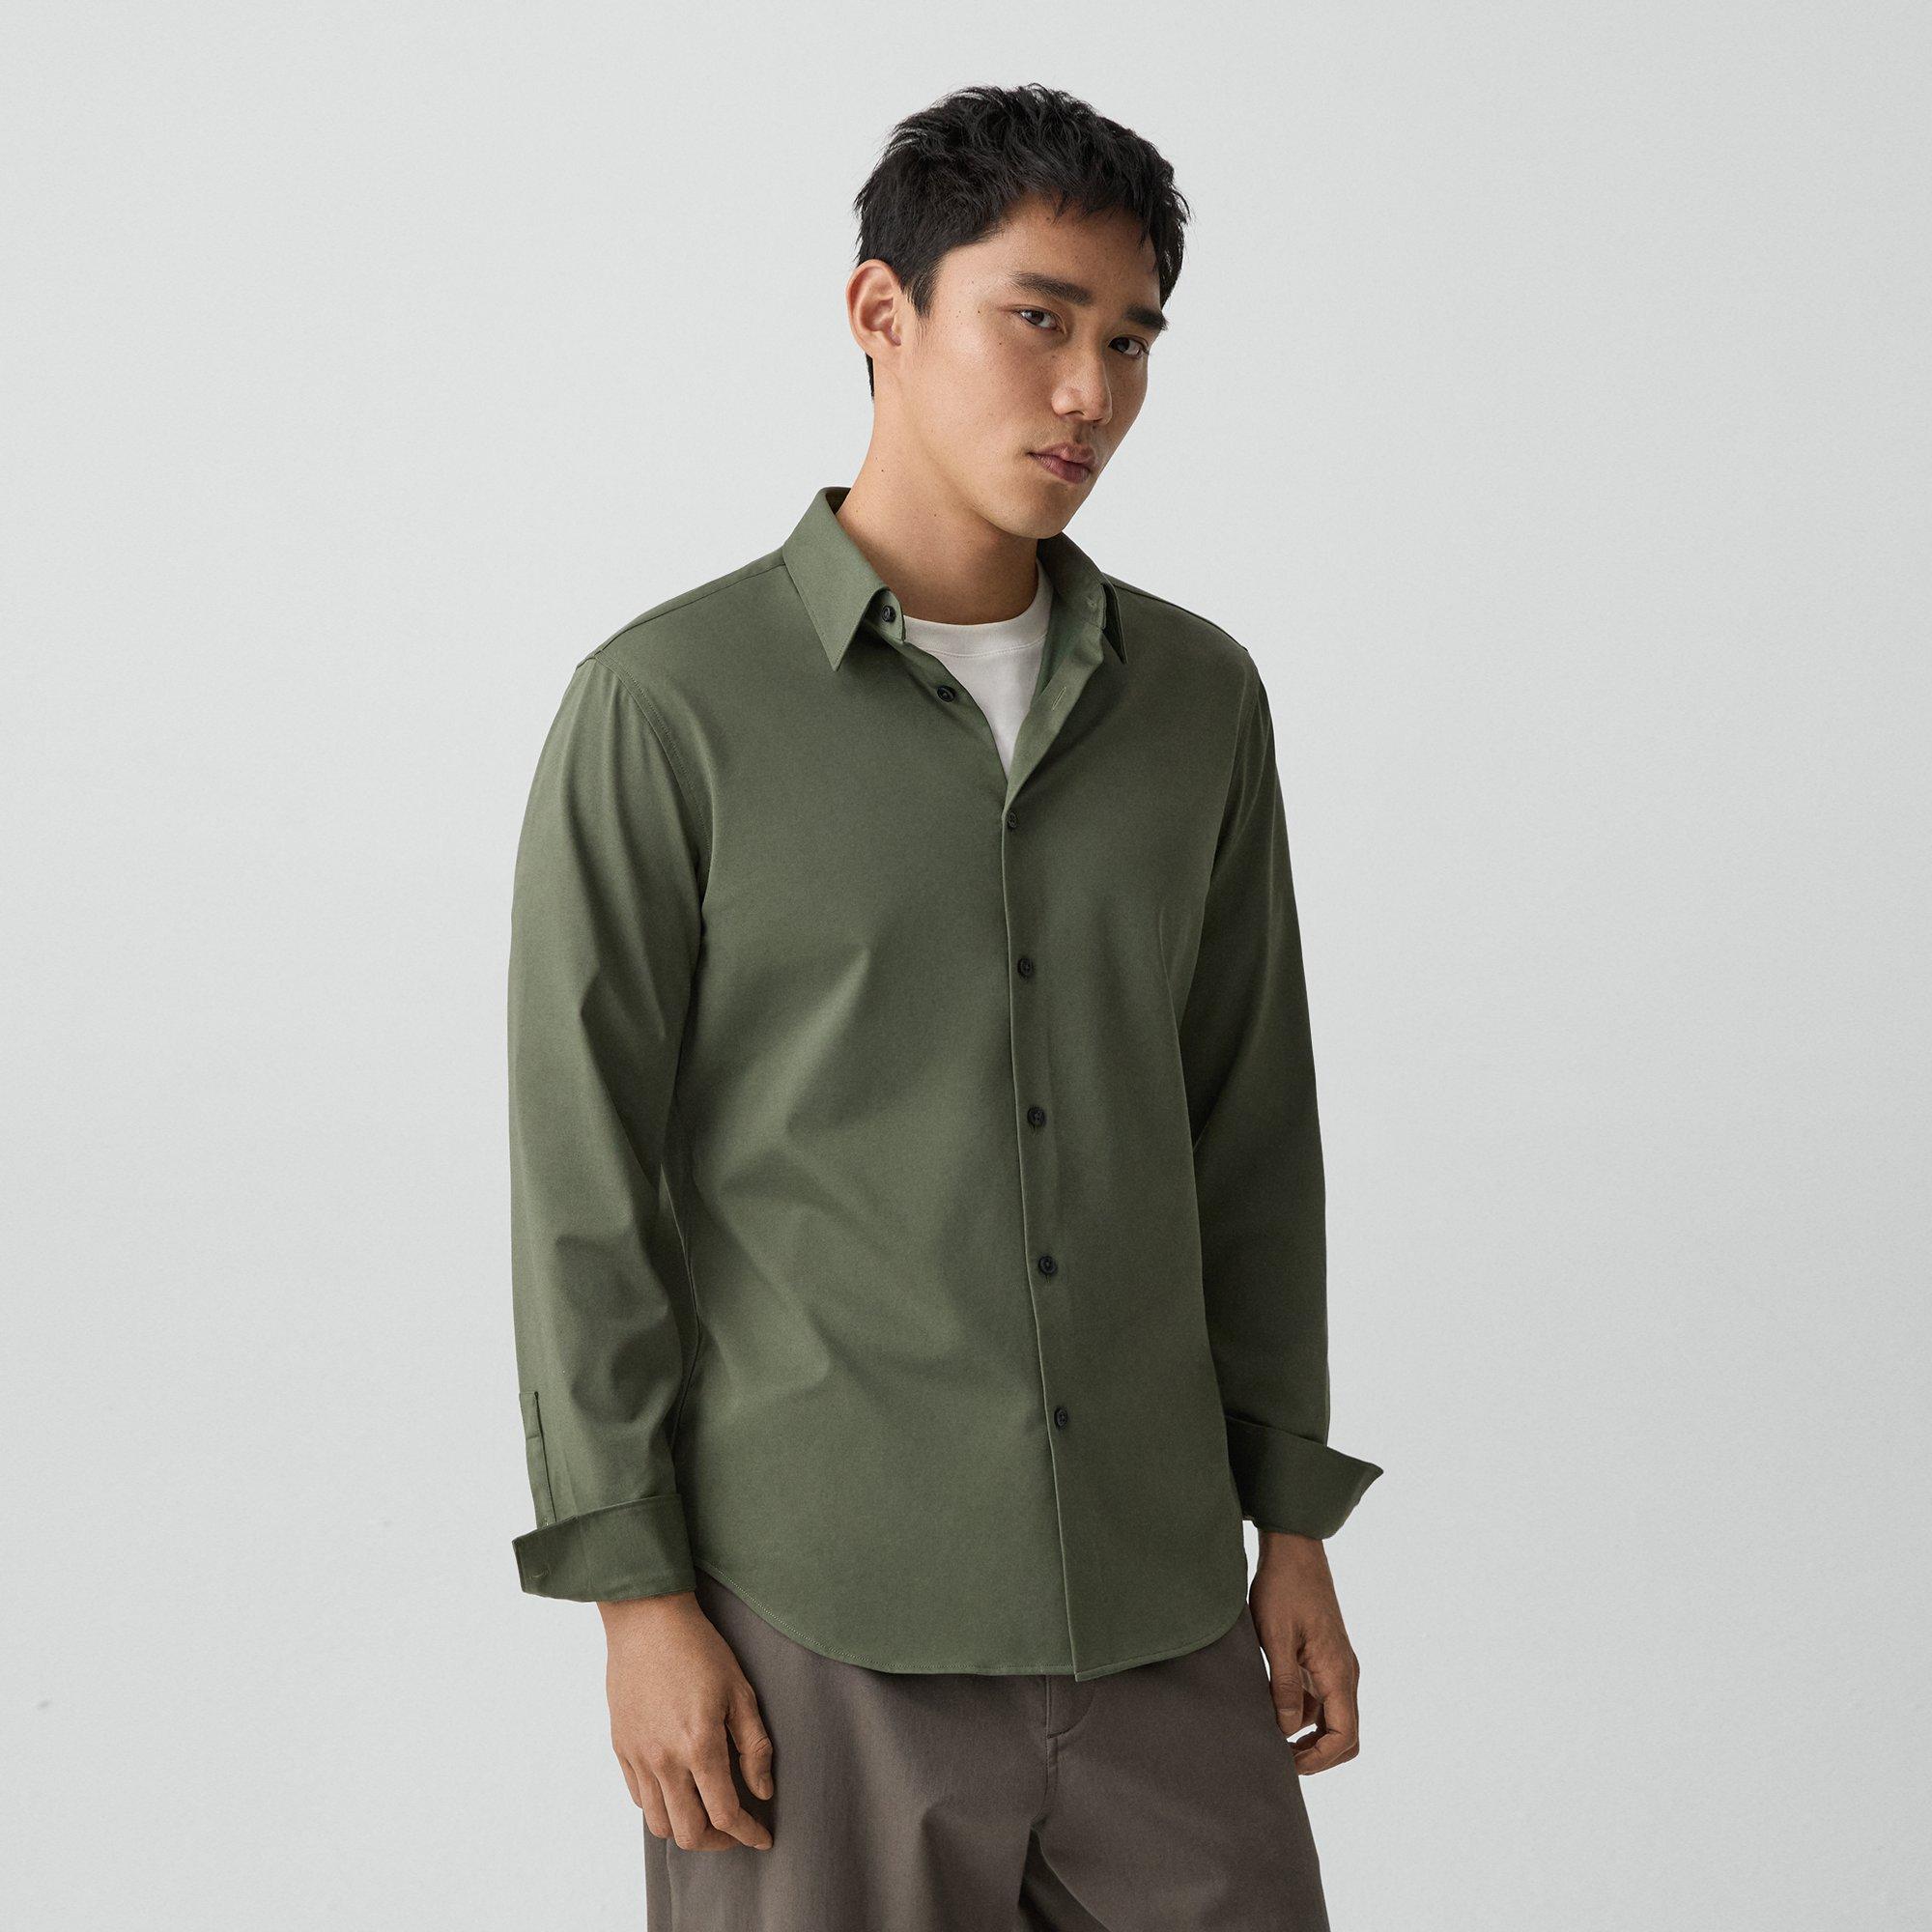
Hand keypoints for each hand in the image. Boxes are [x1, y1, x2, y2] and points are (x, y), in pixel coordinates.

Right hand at [597, 1590, 775, 1849]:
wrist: (647, 1621)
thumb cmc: (699, 1649)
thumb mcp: (740, 1691)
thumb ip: (754, 1747)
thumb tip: (761, 1792)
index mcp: (700, 1746)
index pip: (725, 1814)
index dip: (748, 1834)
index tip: (762, 1837)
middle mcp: (665, 1760)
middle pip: (689, 1833)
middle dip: (718, 1842)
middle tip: (736, 1829)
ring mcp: (639, 1757)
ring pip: (659, 1824)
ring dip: (686, 1829)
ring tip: (706, 1813)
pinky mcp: (621, 1748)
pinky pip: (639, 1798)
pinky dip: (661, 1807)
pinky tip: (679, 1791)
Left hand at [1250, 1531, 1362, 1774]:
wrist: (1293, 1551)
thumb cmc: (1283, 1589)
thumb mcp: (1275, 1637)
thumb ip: (1282, 1685)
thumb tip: (1286, 1731)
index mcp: (1338, 1672)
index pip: (1344, 1736)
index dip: (1320, 1760)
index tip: (1288, 1765)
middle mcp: (1344, 1673)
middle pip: (1345, 1735)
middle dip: (1318, 1755)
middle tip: (1281, 1760)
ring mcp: (1335, 1666)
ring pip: (1333, 1719)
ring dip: (1309, 1736)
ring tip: (1271, 1739)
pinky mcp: (1323, 1658)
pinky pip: (1321, 1699)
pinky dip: (1303, 1714)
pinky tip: (1273, 1711)